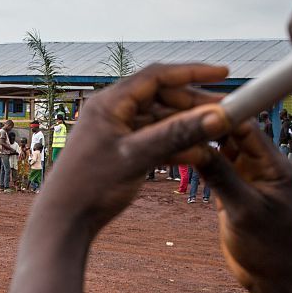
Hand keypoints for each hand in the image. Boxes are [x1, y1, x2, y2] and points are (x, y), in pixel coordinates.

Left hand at [44, 63, 231, 234]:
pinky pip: (152, 139)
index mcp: (109, 103)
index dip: (192, 72)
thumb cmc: (92, 185)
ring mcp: (114, 131)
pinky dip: (174, 145)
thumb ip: (178, 134)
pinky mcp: (119, 151)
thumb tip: (218, 115)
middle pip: (161, 97)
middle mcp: (111, 111)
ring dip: (187, 127)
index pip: (156, 76)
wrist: (64, 220)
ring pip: (159, 120)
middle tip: (227, 111)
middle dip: (194, 103)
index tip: (224, 74)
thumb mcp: (138, 157)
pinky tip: (200, 154)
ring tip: (218, 134)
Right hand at [186, 122, 291, 292]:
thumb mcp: (242, 210)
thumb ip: (222, 177)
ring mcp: (245, 176)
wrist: (271, 278)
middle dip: (205, 121)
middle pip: (230, 132)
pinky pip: (212, 166)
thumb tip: (197, 145)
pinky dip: (196, 159)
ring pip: (219, 148)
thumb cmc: (268, 247)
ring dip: (198, 139)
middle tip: (173, 109)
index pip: (247, 127)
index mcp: (273, 164)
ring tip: (169, 125)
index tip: (191, 101)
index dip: (221, 112)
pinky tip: (175, 149)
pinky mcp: (231, 189)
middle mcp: (260, 165)